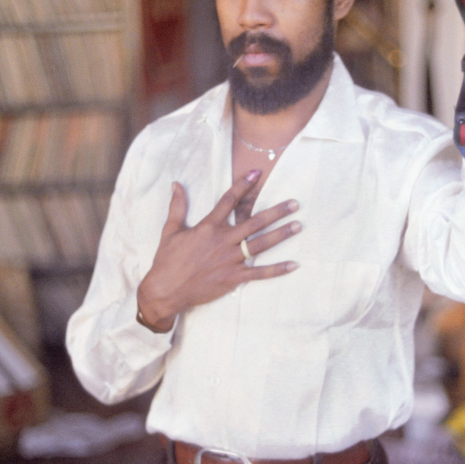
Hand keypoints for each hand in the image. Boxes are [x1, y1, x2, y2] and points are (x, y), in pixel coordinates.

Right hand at [135, 171, 301, 331]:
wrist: (166, 290)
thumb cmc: (167, 260)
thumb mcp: (171, 230)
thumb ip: (177, 206)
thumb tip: (175, 184)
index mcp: (208, 227)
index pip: (229, 201)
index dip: (243, 185)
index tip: (257, 173)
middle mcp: (223, 240)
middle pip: (255, 222)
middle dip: (276, 212)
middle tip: (295, 204)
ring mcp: (230, 260)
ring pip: (261, 244)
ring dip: (281, 235)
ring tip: (298, 226)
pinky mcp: (233, 278)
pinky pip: (259, 273)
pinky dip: (277, 269)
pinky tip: (293, 264)